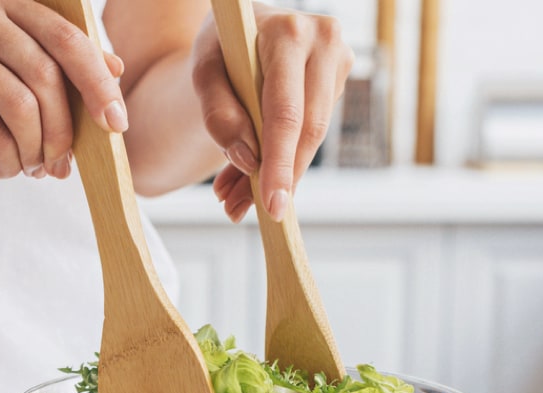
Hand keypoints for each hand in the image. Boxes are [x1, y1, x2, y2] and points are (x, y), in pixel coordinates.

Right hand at [0, 0, 128, 178]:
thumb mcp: (19, 75)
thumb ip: (62, 68)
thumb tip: (116, 70)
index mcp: (9, 2)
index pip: (68, 39)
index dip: (98, 84)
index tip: (117, 125)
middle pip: (47, 74)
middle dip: (65, 130)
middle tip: (66, 167)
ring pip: (23, 106)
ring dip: (36, 150)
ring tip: (33, 170)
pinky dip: (9, 160)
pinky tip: (5, 169)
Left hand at [191, 3, 352, 221]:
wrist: (241, 30)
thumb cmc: (222, 47)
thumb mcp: (204, 70)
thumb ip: (218, 113)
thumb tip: (247, 159)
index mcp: (289, 32)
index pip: (286, 112)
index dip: (279, 164)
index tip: (272, 204)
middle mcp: (324, 40)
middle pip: (308, 130)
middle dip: (280, 178)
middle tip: (251, 211)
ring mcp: (338, 60)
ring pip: (313, 137)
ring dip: (275, 174)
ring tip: (236, 197)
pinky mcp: (339, 81)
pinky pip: (313, 134)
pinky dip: (282, 161)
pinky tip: (253, 174)